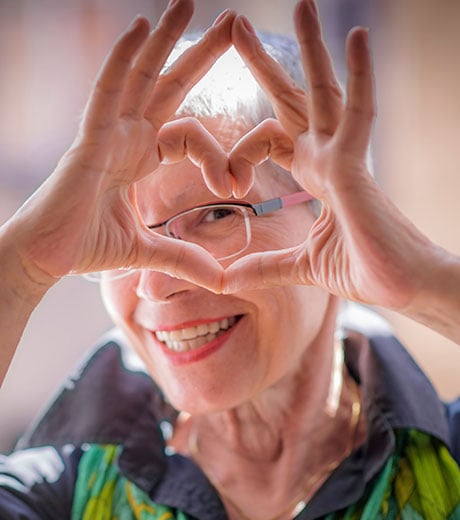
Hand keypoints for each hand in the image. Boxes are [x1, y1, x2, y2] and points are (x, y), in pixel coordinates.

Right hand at [4, 0, 233, 292]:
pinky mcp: (89, 140)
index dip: (217, 154)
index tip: (238, 184)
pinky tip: (142, 26)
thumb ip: (183, 257)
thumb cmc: (85, 247)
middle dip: (200, 55)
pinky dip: (124, 59)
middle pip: (169, 86)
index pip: (188, 134)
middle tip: (233, 21)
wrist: (46, 259)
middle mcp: (126, 138)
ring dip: (164, 39)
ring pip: (140, 77)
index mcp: (140, 159)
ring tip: (187, 2)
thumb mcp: (147, 250)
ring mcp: (107, 134)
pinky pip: (108, 91)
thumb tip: (220, 278)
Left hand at [224, 0, 439, 314]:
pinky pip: (359, 113)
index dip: (240, 152)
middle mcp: (328, 159)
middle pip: (292, 101)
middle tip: (237, 26)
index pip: (271, 140)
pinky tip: (355, 34)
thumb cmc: (365, 271)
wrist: (404, 289)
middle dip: (265, 66)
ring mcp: (344, 160)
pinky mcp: (359, 169)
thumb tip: (225, 280)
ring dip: (311, 49)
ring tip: (302, 4)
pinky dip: (359, 75)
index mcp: (315, 177)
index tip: (226, 183)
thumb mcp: (300, 266)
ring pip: (324, 93)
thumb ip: (264, 266)